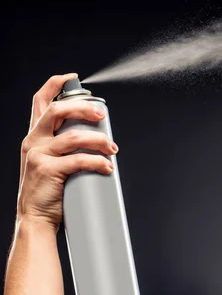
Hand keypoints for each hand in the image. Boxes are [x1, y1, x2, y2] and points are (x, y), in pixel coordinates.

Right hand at [17, 73, 116, 230]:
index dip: (56, 85)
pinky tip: (107, 166)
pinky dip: (97, 161)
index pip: (41, 101)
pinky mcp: (46, 170)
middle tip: (102, 115)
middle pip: (57, 111)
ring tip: (112, 149)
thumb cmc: (50, 189)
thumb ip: (65, 144)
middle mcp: (34, 141)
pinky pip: (78, 160)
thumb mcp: (51, 159)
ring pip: (74, 137)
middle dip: (83, 108)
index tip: (74, 78)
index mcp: (36, 135)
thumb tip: (98, 134)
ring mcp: (38, 155)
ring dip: (99, 140)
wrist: (36, 218)